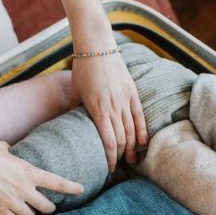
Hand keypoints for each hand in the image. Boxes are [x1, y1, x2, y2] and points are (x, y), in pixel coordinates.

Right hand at [0, 138, 83, 214]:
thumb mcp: (3, 149)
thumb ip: (12, 154)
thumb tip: (10, 152)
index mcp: (28, 171)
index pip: (56, 182)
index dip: (71, 187)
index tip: (80, 189)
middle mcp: (23, 188)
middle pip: (46, 207)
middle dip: (48, 208)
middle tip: (48, 208)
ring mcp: (11, 201)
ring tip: (25, 210)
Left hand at [72, 53, 146, 170]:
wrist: (97, 46)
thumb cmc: (82, 69)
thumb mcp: (75, 92)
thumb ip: (75, 110)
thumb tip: (73, 126)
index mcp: (97, 109)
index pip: (108, 141)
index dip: (110, 158)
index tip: (109, 168)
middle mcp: (113, 106)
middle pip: (121, 139)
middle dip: (121, 156)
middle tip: (120, 167)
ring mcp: (124, 99)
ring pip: (132, 130)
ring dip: (132, 147)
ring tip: (132, 160)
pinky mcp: (132, 92)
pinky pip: (139, 115)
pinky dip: (142, 130)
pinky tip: (142, 143)